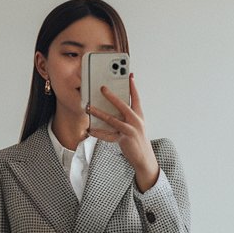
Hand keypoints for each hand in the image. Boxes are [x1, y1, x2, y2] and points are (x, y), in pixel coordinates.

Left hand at [86, 73, 159, 189]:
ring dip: (99, 112)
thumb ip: (127, 115)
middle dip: (112, 96)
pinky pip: (108, 135)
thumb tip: (112, 107)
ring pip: (112, 119)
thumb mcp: (136, 125)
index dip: (132, 86)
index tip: (129, 75)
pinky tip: (90, 130)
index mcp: (138, 115)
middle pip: (123, 105)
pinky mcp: (124, 139)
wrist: (144, 158)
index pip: (136, 97)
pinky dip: (98, 133)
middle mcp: (135, 120)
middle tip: (102, 88)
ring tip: (89, 108)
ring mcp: (130, 130)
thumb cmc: (137, 140)